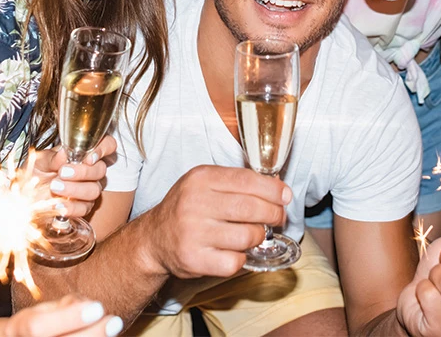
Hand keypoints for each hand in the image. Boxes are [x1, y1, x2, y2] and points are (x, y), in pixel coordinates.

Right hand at [4, 294, 122, 335]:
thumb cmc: (38, 325)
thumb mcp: (42, 309)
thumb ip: (64, 307)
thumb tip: (90, 306)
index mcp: (16, 330)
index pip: (37, 326)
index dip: (68, 318)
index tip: (98, 307)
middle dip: (91, 334)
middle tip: (114, 322)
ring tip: (112, 328)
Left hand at [33, 135, 116, 217]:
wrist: (26, 194)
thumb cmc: (37, 171)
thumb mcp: (40, 160)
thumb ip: (52, 157)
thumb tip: (64, 153)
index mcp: (85, 152)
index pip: (107, 145)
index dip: (103, 149)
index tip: (88, 157)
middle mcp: (91, 170)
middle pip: (101, 169)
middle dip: (82, 172)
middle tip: (62, 172)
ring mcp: (89, 188)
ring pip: (95, 190)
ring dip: (75, 189)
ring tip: (55, 186)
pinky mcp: (82, 207)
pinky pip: (85, 208)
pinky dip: (71, 208)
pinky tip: (58, 205)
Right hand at [143, 164, 291, 278]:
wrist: (155, 237)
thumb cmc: (188, 207)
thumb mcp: (205, 182)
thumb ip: (236, 181)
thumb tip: (277, 187)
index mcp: (201, 178)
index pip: (246, 180)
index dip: (272, 189)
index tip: (285, 195)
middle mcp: (195, 203)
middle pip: (250, 208)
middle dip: (273, 214)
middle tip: (278, 217)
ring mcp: (194, 232)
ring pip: (246, 236)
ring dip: (258, 236)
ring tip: (255, 234)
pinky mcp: (194, 259)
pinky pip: (234, 261)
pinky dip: (242, 258)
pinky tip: (236, 251)